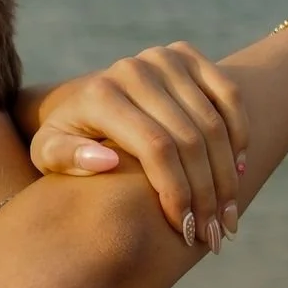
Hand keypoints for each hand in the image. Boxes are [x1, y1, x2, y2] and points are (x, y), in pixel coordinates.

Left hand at [28, 45, 248, 249]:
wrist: (84, 99)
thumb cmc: (68, 138)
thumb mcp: (48, 152)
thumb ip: (66, 158)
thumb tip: (105, 160)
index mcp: (101, 94)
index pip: (156, 148)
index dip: (177, 192)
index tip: (186, 229)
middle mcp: (134, 70)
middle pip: (190, 139)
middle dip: (207, 192)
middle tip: (215, 233)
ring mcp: (163, 58)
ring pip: (213, 123)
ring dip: (228, 174)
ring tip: (228, 215)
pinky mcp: (187, 54)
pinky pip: (229, 95)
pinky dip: (240, 134)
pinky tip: (239, 172)